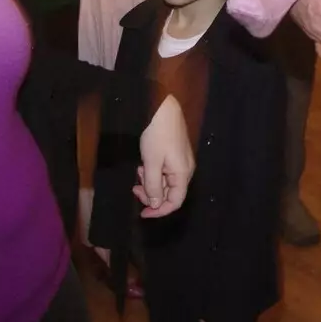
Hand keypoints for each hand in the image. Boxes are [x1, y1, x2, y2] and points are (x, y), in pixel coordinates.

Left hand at [136, 96, 194, 217]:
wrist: (163, 108)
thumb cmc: (157, 136)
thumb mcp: (151, 163)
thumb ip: (153, 186)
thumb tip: (155, 205)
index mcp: (183, 174)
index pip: (175, 202)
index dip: (159, 211)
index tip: (142, 213)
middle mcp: (185, 170)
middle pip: (170, 193)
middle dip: (152, 194)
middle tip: (135, 188)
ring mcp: (181, 162)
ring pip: (166, 182)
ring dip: (151, 182)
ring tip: (139, 172)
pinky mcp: (175, 154)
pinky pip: (165, 172)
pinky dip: (153, 173)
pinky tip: (144, 165)